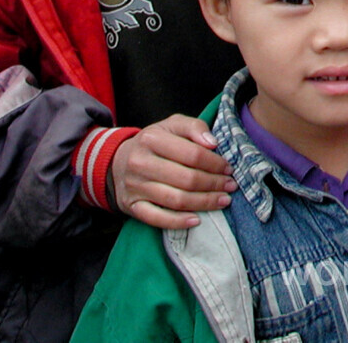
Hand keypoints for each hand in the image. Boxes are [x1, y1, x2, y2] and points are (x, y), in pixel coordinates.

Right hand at [109, 114, 236, 229]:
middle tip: (230, 186)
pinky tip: (197, 220)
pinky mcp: (131, 206)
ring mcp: (135, 186)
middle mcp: (140, 163)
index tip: (228, 168)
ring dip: (204, 203)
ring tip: (223, 200)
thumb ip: (194, 127)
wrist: (117, 160)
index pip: (192, 154)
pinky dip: (178, 222)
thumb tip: (212, 143)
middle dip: (214, 184)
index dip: (215, 164)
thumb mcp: (172, 125)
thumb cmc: (154, 143)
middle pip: (187, 179)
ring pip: (176, 200)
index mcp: (152, 139)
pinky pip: (157, 218)